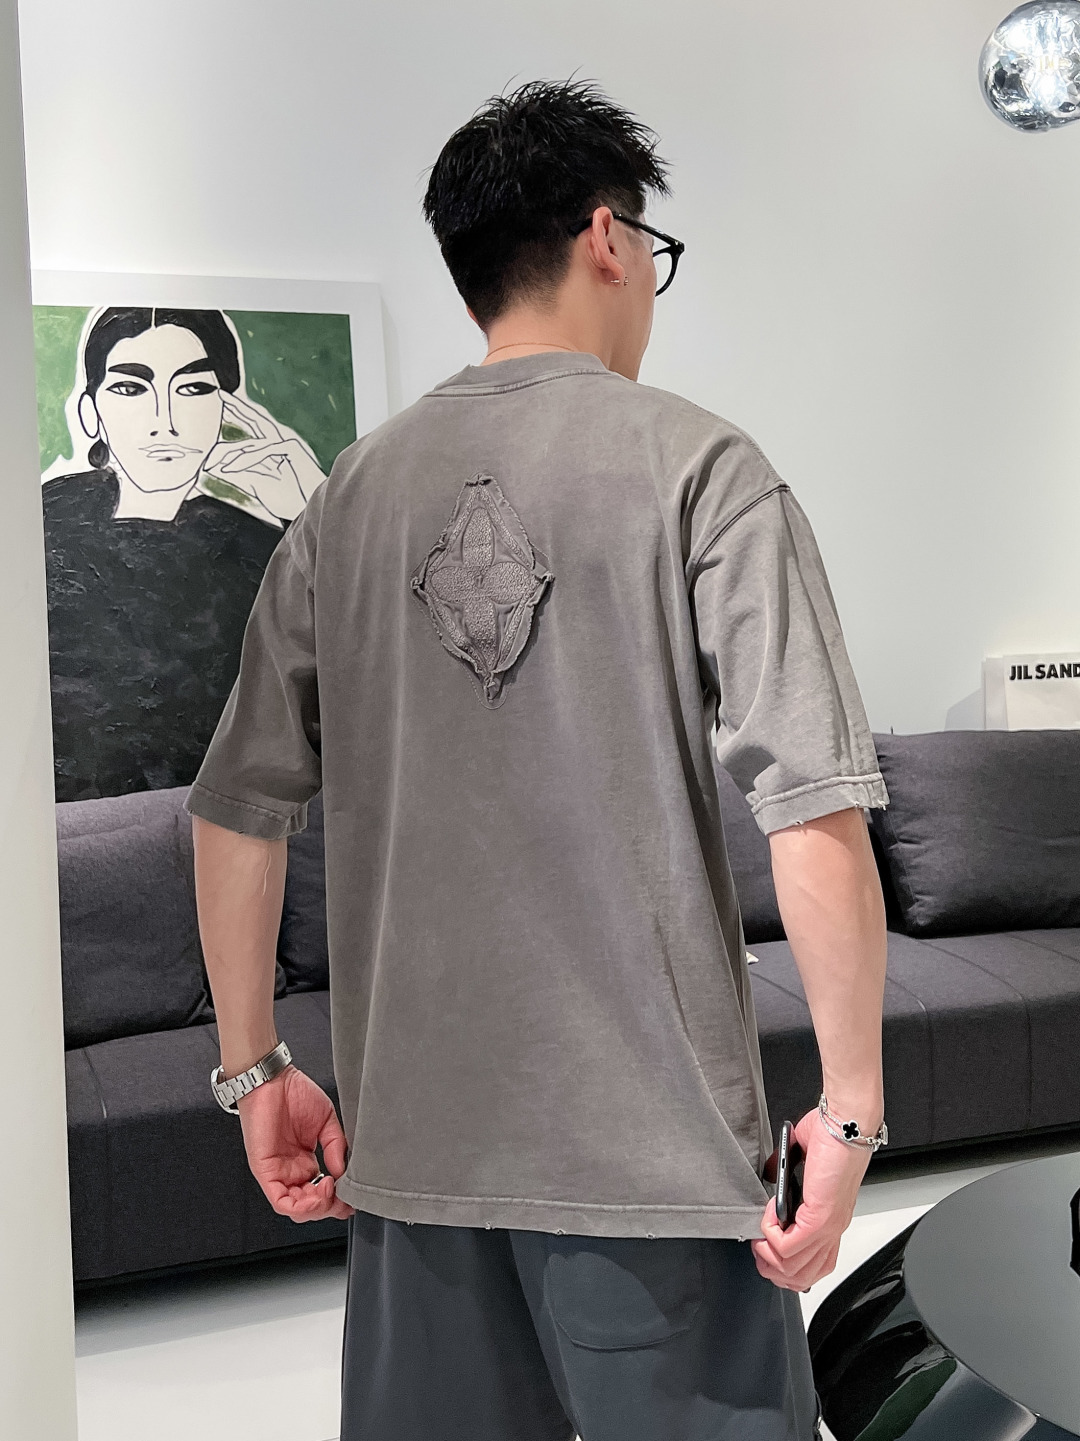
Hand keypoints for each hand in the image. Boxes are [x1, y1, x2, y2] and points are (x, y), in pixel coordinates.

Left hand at [204, 394, 325, 521]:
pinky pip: (264, 450)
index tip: (211, 451)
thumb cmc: (294, 500)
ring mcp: (289, 443)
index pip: (251, 437)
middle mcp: (282, 442)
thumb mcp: (261, 485)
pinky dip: (247, 460)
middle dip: (238, 407)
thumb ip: (243, 473)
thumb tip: (222, 467)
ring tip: (213, 465)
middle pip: (257, 420)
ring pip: (255, 441)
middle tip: (221, 394)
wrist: (315, 511)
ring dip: (232, 454)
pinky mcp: (293, 449)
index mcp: (275, 450)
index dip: (230, 442)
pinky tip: (231, 469)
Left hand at [236, 1065, 353, 1221]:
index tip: (353, 1197)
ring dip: (317, 1208)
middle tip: (344, 1198)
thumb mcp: (327, 1121)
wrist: (272, 1078)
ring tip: (331, 1191)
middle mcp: (291, 1171)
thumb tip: (343, 1173)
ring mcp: (277, 1173)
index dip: (338, 1200)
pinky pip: (280, 1201)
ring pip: (296, 1209)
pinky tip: (319, 1191)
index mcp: (305, 1162)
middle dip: (330, 1207)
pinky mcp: (265, 1171)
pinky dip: (301, 1205)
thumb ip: (337, 1147)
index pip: (321, 1194)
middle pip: (310, 1207)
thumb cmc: (294, 1093)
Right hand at [751, 1107, 871, 1290]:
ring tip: (759, 1234)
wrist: (847, 1124)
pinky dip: (770, 1233)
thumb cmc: (833, 1135)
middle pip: (801, 1276)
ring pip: (794, 1269)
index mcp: (831, 1219)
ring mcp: (828, 1226)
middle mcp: (832, 1228)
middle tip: (757, 1247)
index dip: (786, 1267)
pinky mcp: (820, 1218)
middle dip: (770, 1268)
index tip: (766, 1249)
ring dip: (767, 1255)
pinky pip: (787, 1245)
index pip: (814, 1267)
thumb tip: (771, 1174)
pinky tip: (770, 1212)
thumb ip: (786, 1171)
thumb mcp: (805, 1159)